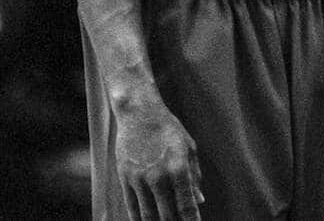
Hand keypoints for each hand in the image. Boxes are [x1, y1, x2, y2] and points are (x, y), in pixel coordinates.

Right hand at [114, 97, 203, 219]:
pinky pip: (131, 207)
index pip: (186, 205)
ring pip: (148, 215)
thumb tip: (198, 201)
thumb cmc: (169, 129)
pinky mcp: (125, 178)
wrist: (139, 113)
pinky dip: (138, 219)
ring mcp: (139, 179)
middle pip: (166, 215)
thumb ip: (194, 176)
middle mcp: (158, 177)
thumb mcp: (189, 148)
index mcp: (178, 169)